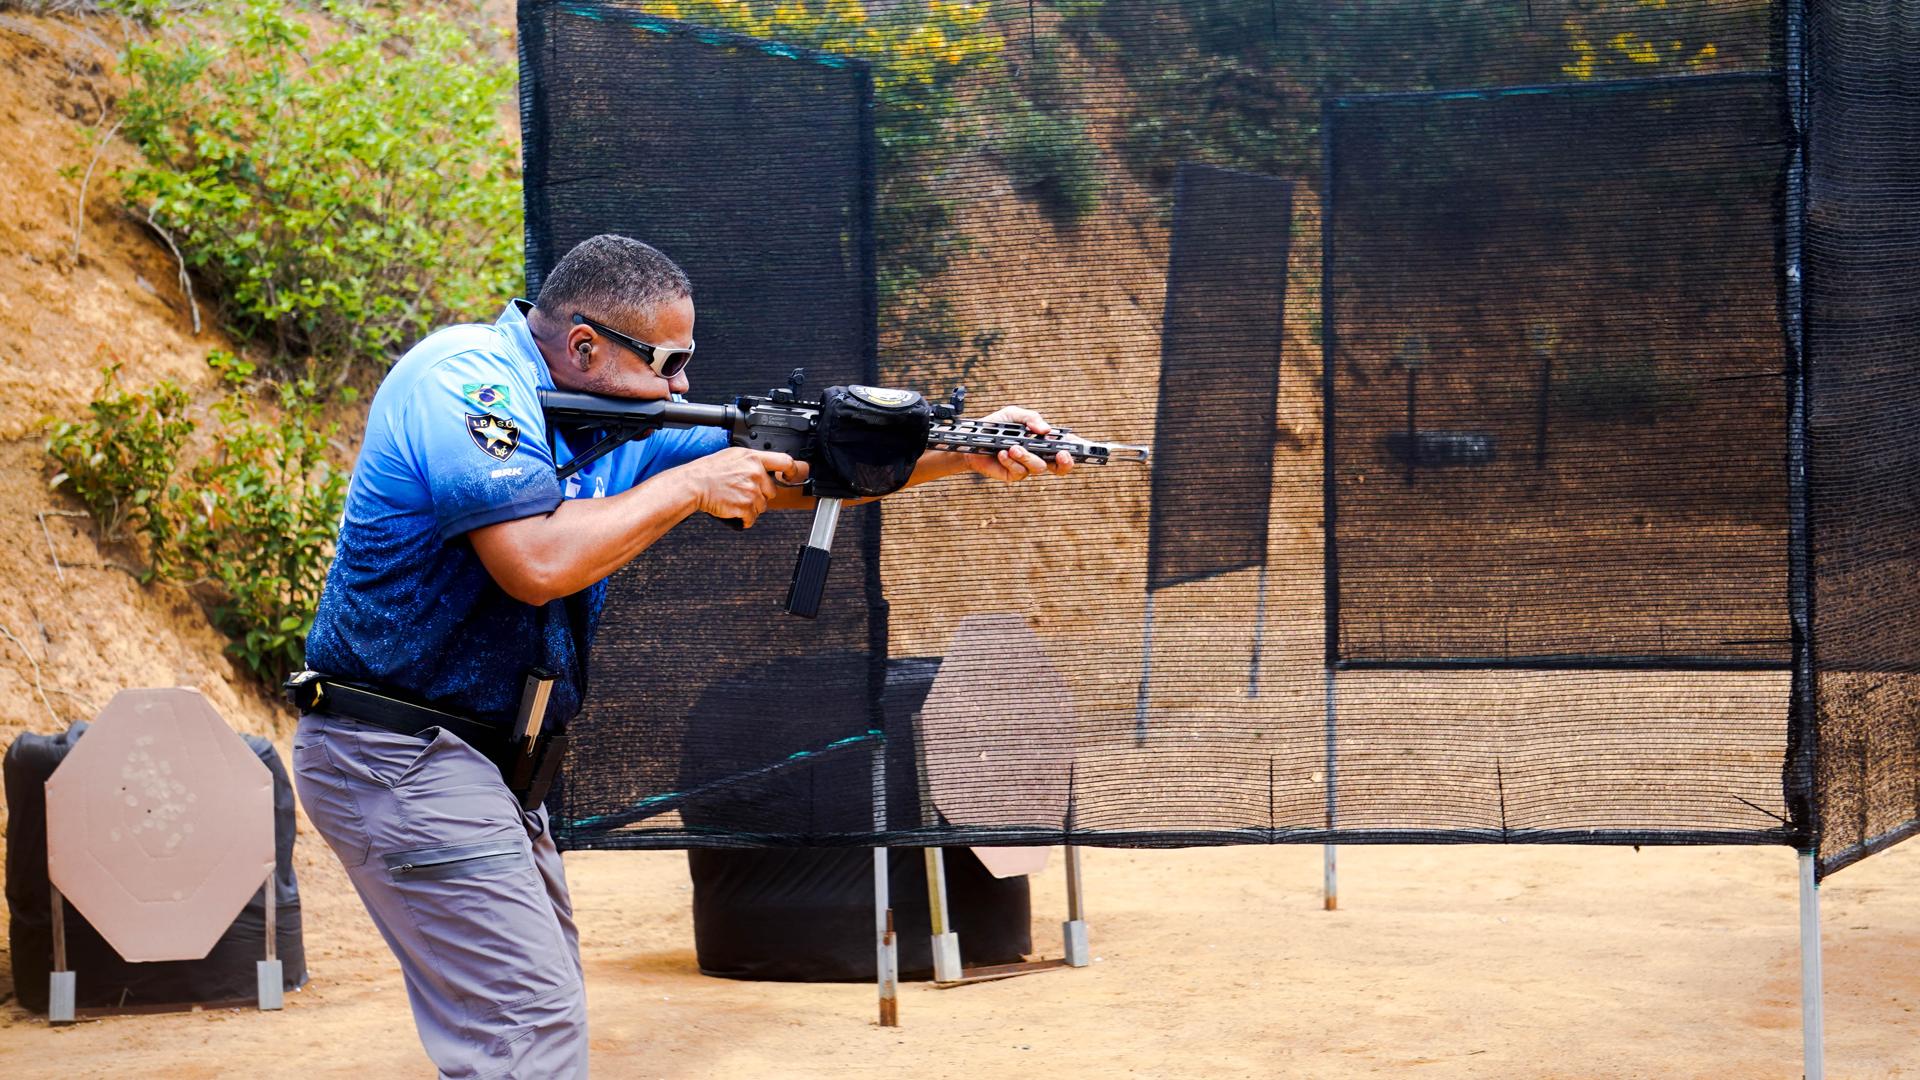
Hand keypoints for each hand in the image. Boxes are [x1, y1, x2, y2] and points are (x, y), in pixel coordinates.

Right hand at [683, 448, 806, 527]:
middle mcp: (756, 473)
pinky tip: (732, 508)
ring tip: (734, 498)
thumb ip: (752, 460)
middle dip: (760, 494)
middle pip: (772, 491)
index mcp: (754, 458)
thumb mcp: (733, 455)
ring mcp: (752, 491)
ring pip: (762, 506)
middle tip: (743, 491)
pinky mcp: (746, 507)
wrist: (694, 484)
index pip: (785, 461)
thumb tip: (764, 466)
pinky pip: (752, 518)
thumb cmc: (709, 470)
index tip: (792, 475)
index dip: (793, 470)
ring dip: (750, 506)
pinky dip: (743, 518)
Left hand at [966, 406, 1074, 482]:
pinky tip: (1002, 453)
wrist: (973, 438)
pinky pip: (1018, 471)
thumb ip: (1031, 418)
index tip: (1084, 446)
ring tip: (1014, 447)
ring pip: (1038, 468)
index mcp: (1044, 441)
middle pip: (1061, 467)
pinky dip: (1010, 461)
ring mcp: (1027, 467)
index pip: (1066, 446)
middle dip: (1066, 462)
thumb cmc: (996, 425)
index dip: (1079, 448)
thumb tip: (1046, 430)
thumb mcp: (1014, 414)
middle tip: (1062, 453)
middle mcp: (1039, 455)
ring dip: (1028, 457)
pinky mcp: (1013, 475)